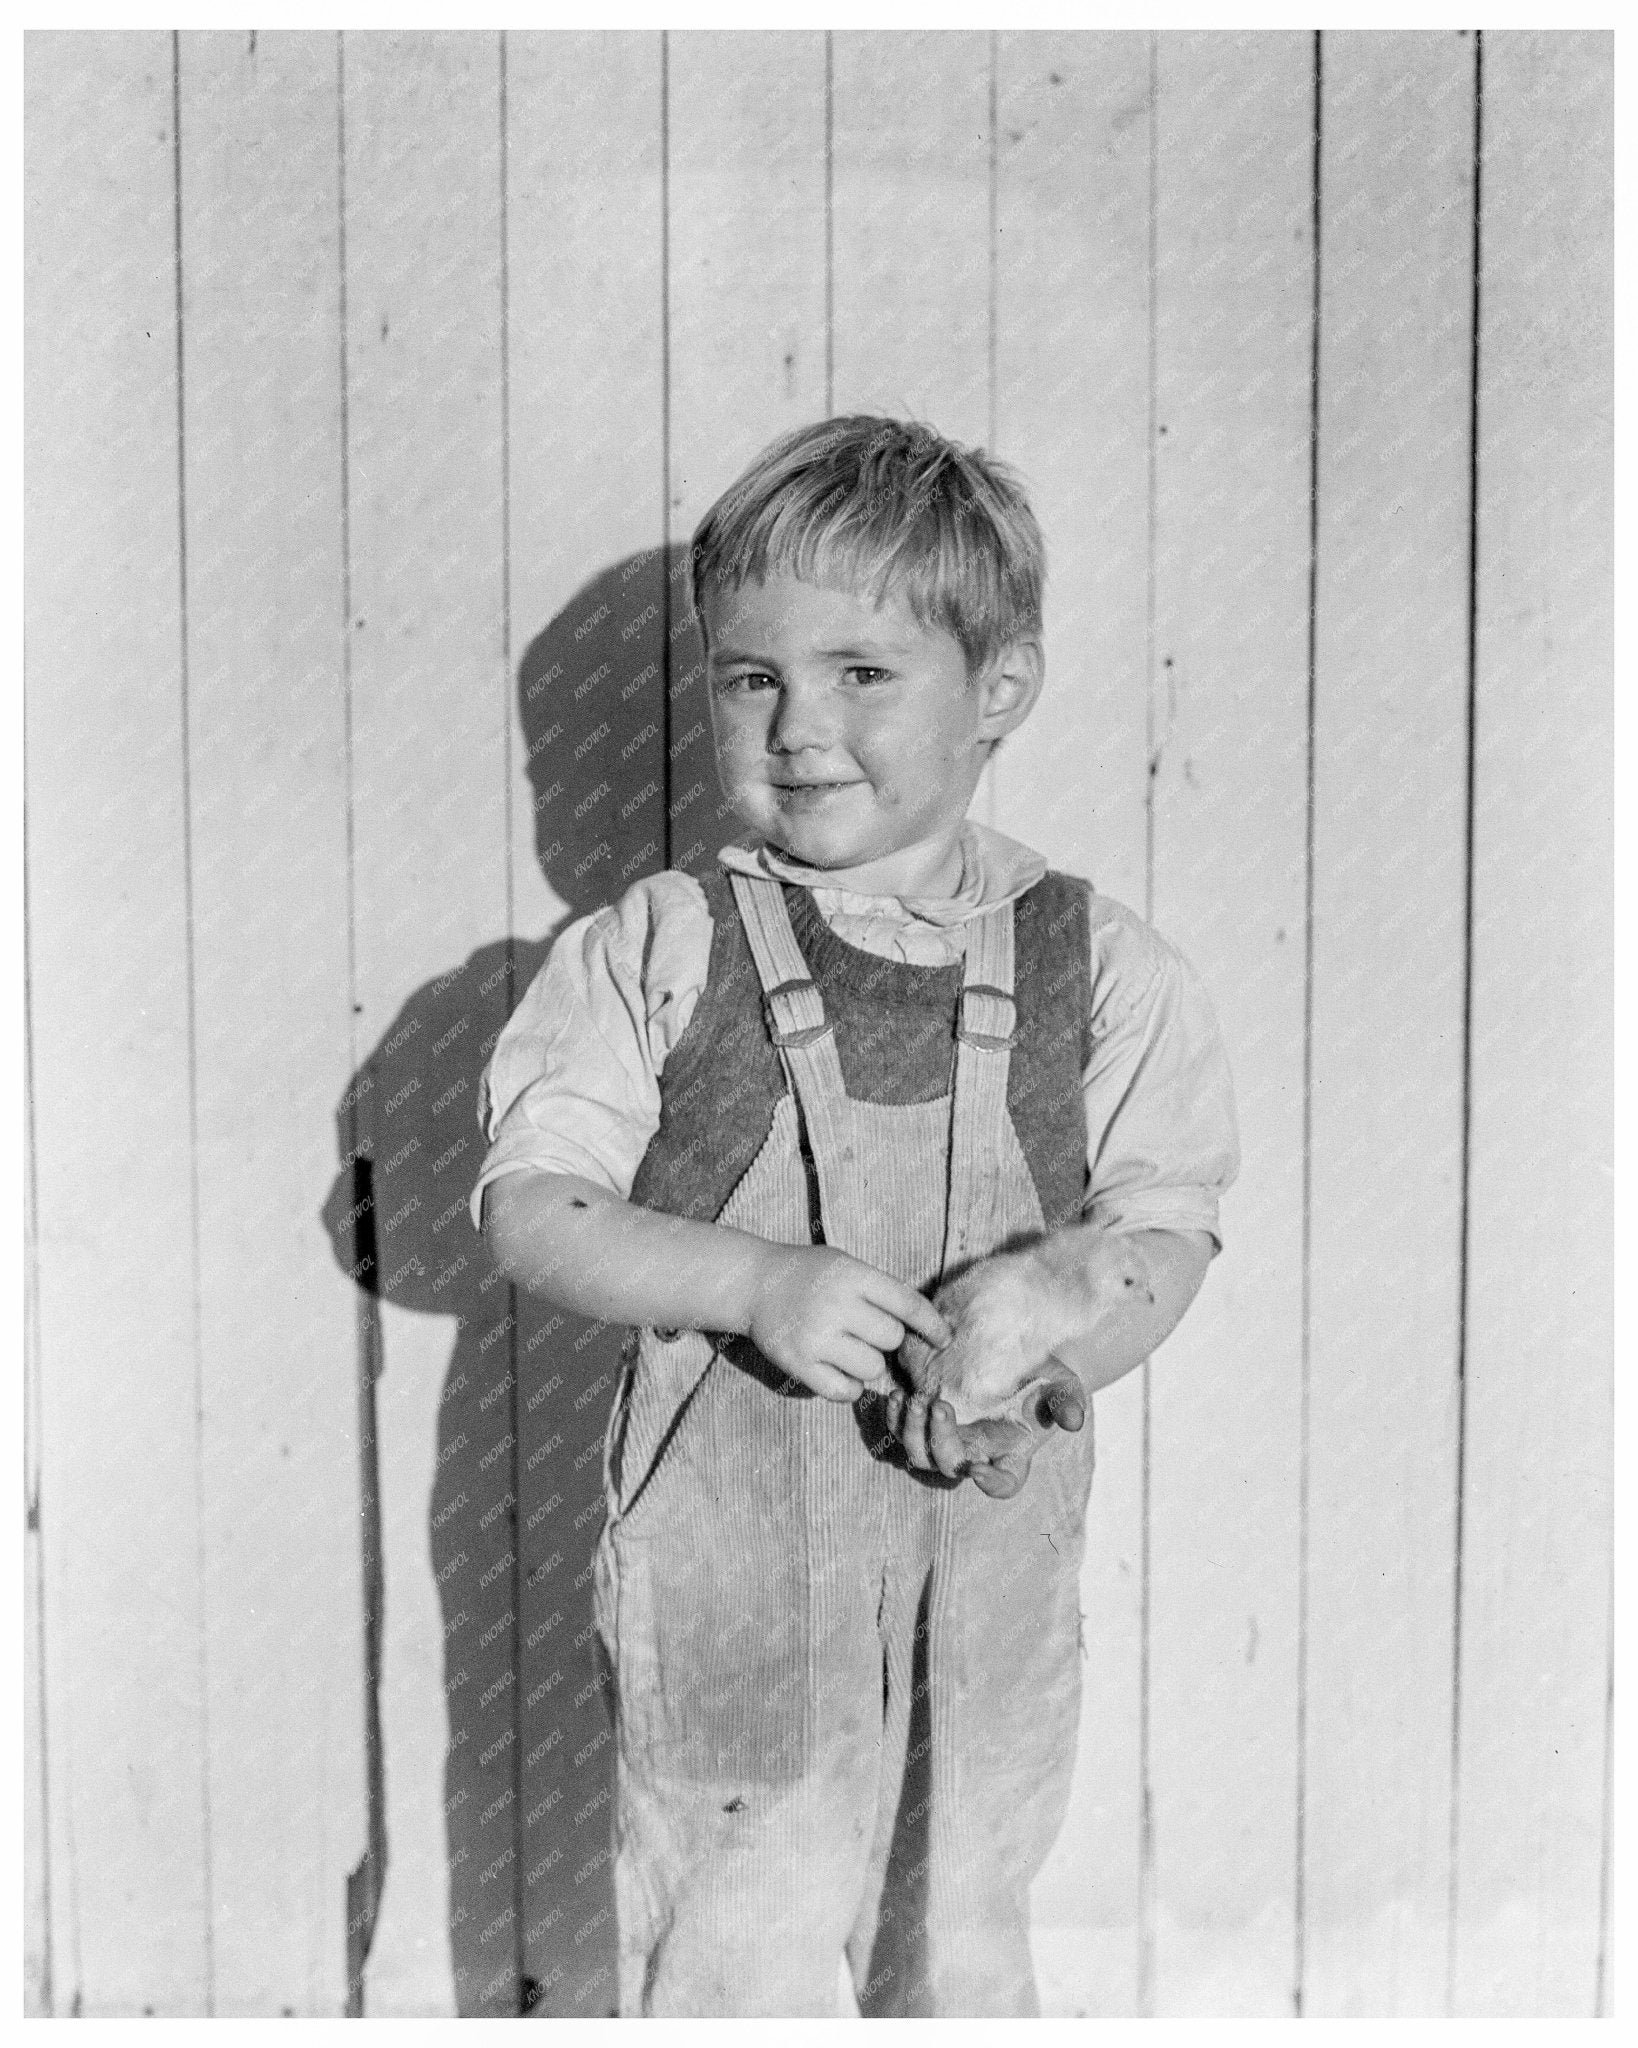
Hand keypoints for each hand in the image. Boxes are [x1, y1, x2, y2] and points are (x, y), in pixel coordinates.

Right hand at [745, 1245, 951, 1404]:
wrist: (753, 1283)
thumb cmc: (810, 1274)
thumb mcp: (846, 1265)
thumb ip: (881, 1290)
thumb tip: (928, 1325)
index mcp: (852, 1275)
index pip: (908, 1304)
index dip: (932, 1324)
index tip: (944, 1339)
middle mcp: (836, 1305)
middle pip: (892, 1338)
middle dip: (886, 1339)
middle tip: (865, 1331)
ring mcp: (816, 1336)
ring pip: (872, 1367)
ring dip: (868, 1364)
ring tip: (848, 1349)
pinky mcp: (798, 1363)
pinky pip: (844, 1391)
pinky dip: (849, 1387)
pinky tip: (838, 1371)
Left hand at [884, 1365, 1083, 1497]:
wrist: (1013, 1354)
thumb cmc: (1041, 1377)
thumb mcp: (1062, 1385)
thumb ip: (1068, 1403)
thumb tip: (1074, 1421)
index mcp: (1011, 1454)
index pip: (1002, 1484)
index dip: (989, 1482)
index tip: (977, 1469)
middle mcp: (976, 1453)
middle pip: (949, 1466)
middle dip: (940, 1440)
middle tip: (939, 1405)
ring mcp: (948, 1440)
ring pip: (919, 1454)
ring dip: (911, 1431)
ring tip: (914, 1399)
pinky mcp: (925, 1421)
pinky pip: (900, 1430)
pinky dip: (894, 1417)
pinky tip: (897, 1394)